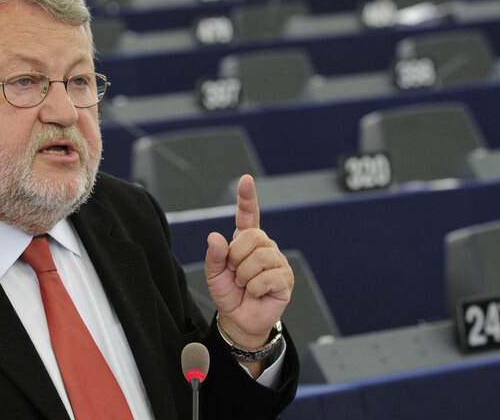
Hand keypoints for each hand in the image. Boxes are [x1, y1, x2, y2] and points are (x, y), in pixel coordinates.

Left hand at [204, 175, 293, 350]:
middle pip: (252, 236)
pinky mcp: (286, 278)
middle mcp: (264, 246)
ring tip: (246, 285)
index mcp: (245, 241)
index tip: (246, 180)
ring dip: (245, 276)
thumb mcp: (214, 274)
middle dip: (236, 257)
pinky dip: (255, 288)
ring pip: (259, 258)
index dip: (247, 197)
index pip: (248, 214)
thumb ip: (214, 256)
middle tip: (235, 273)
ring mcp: (277, 261)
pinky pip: (267, 278)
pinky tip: (257, 292)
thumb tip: (215, 237)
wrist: (240, 319)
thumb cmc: (229, 293)